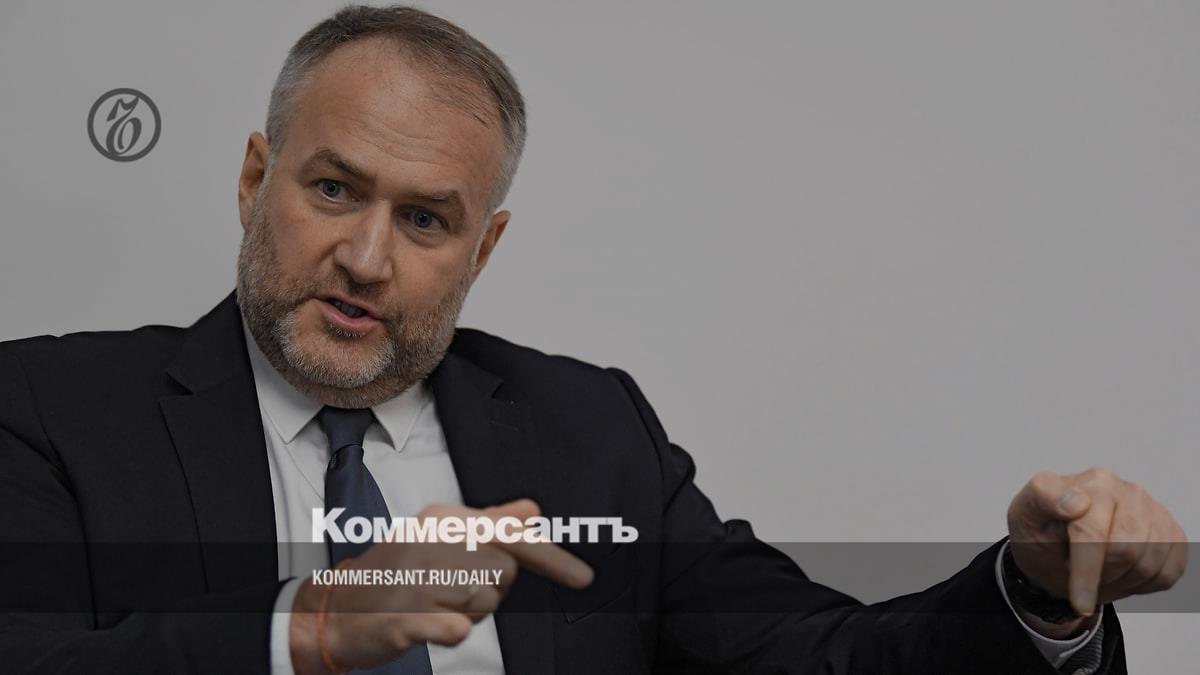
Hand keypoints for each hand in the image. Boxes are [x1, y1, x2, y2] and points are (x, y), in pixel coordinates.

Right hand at [289, 498, 592, 673]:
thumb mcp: (438, 539)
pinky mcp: (403, 618)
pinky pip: (454, 627)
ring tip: (433, 605)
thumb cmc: (393, 576)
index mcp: (441, 522)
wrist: (333, 611)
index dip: (551, 557)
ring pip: (484, 603)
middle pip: (503, 574)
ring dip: (467, 612)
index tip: (583, 577)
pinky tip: (437, 626)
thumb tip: (531, 510)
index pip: (510, 534)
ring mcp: (415, 580)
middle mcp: (430, 543)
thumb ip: (490, 523)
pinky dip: (451, 630)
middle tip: (452, 591)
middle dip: (489, 591)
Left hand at [1007, 467, 1186, 625]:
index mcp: (1090, 483)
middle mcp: (1126, 489)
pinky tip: (1120, 572)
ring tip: (1097, 571)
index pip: (1093, 532)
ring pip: (1149, 565)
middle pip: (1126, 552)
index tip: (1079, 603)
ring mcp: (1152, 509)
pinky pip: (1167, 573)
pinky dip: (1142, 584)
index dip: (1086, 572)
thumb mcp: (1025, 516)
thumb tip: (1077, 502)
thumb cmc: (1041, 530)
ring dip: (1119, 582)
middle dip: (1098, 577)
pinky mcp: (1171, 531)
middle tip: (1078, 576)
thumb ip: (1043, 500)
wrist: (1059, 543)